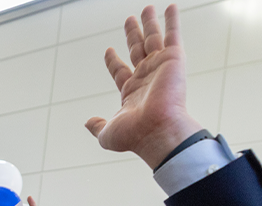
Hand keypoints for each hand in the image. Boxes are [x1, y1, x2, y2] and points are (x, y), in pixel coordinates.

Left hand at [84, 5, 202, 168]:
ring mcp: (160, 67)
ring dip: (149, 23)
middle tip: (129, 19)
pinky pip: (173, 35)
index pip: (120, 70)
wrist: (156, 131)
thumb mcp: (107, 133)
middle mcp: (146, 78)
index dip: (113, 60)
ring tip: (146, 8)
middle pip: (137, 50)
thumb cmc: (135, 136)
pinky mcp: (173, 60)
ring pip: (153, 38)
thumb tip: (88, 122)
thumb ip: (98, 125)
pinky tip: (171, 7)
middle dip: (133, 35)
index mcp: (131, 92)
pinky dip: (172, 20)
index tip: (108, 50)